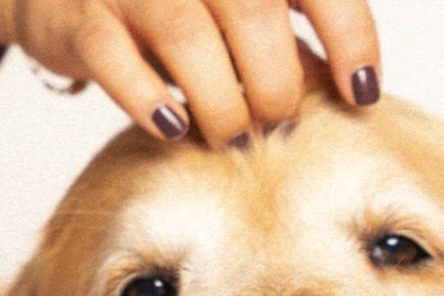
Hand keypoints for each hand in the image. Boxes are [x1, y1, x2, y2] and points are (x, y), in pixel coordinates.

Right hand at [0, 0, 380, 145]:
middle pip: (255, 16)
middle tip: (273, 122)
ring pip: (189, 41)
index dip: (351, 38)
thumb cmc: (169, 9)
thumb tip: (349, 87)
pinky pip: (117, 62)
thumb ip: (284, 35)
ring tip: (228, 135)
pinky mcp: (81, 17)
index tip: (362, 94)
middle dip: (275, 86)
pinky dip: (151, 103)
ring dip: (220, 106)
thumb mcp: (235, 11)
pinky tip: (172, 127)